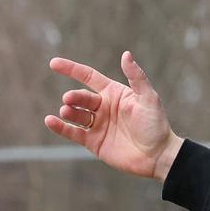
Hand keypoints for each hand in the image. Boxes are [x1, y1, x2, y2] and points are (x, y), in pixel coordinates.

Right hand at [46, 51, 183, 181]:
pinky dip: (60, 127)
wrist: (158, 155)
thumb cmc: (156, 125)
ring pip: (75, 114)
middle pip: (81, 97)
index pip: (89, 77)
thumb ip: (136, 77)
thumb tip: (126, 54)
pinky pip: (73, 132)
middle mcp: (103, 107)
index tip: (54, 63)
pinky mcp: (93, 142)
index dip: (71, 69)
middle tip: (69, 99)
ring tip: (67, 110)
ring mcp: (98, 125)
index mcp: (114, 93)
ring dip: (68, 111)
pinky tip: (50, 121)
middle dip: (74, 97)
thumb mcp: (148, 98)